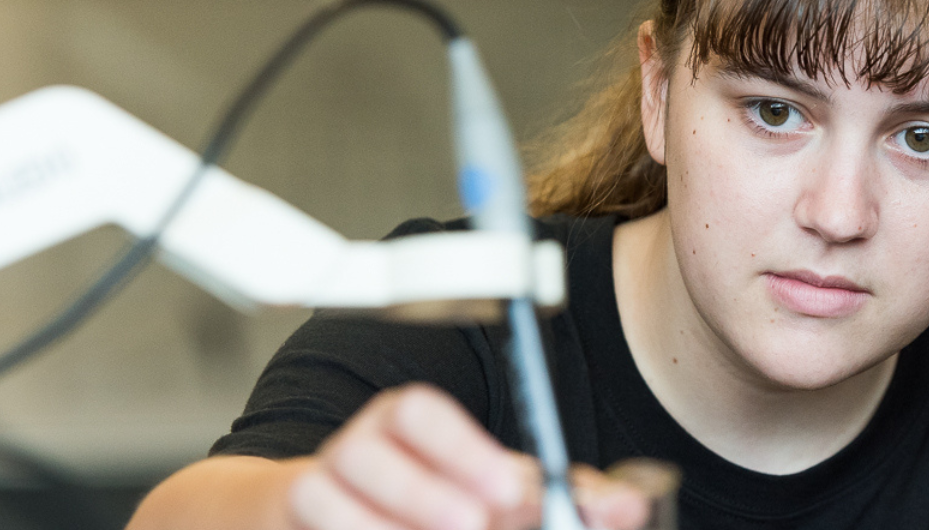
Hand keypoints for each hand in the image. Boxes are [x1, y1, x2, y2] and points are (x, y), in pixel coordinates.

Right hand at [290, 383, 651, 529]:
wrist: (352, 519)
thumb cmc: (446, 506)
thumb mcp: (510, 495)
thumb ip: (572, 500)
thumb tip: (630, 506)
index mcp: (410, 422)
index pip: (418, 411)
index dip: (461, 448)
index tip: (512, 492)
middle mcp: (359, 446)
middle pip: (367, 451)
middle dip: (425, 497)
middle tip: (479, 526)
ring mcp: (319, 487)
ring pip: (323, 492)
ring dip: (390, 522)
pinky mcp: (298, 515)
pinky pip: (314, 519)